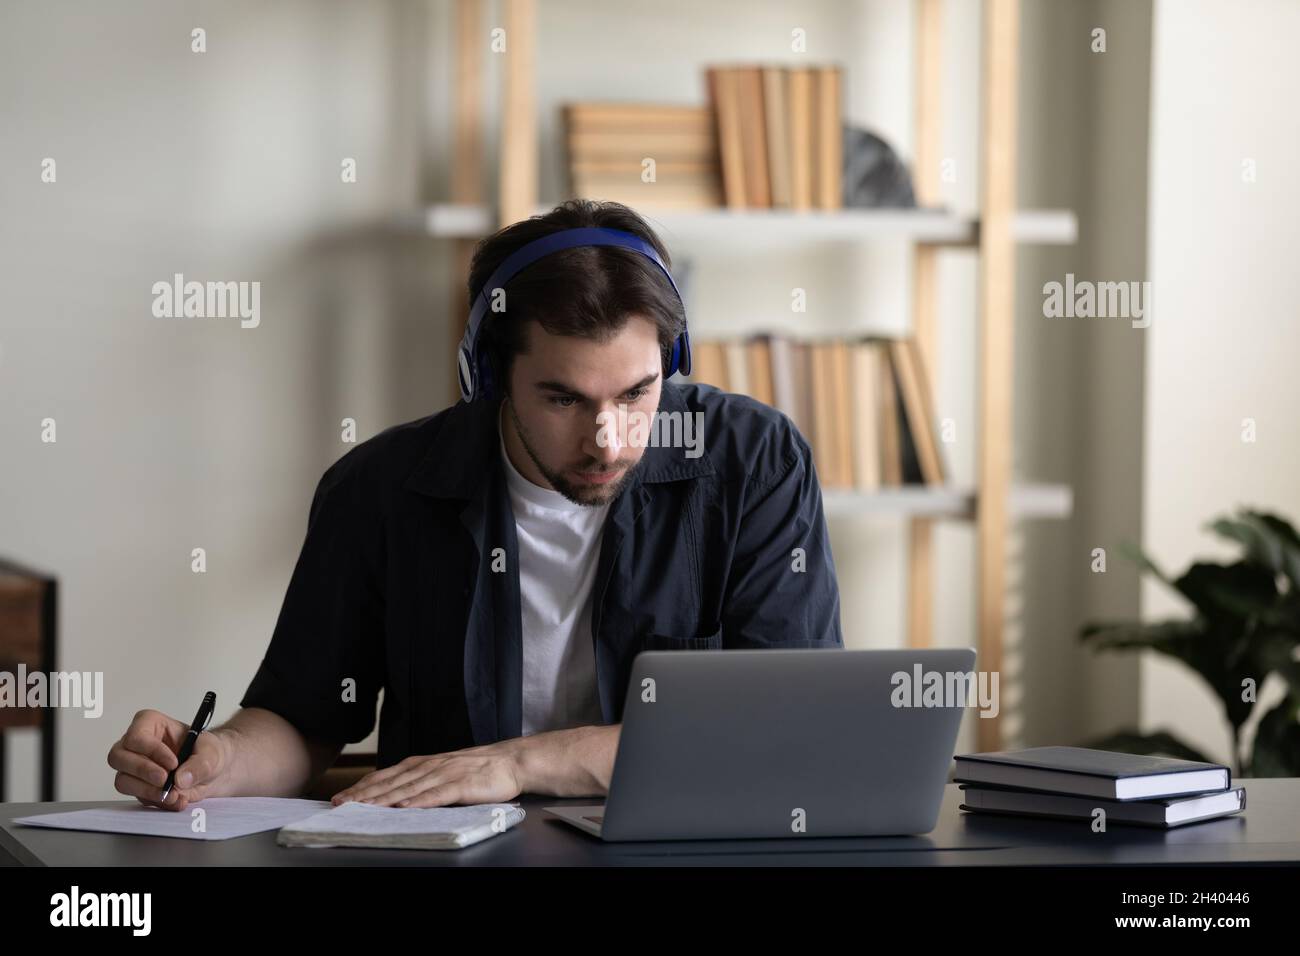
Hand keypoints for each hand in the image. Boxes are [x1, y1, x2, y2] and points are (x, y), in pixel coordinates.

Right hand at [106, 709, 231, 811]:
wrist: (214, 772)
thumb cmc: (208, 751)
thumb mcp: (211, 752)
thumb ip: (199, 764)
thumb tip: (180, 779)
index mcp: (150, 724)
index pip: (137, 736)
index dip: (152, 751)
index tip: (173, 763)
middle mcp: (136, 745)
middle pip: (119, 757)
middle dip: (143, 771)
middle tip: (165, 781)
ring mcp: (133, 767)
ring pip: (123, 781)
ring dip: (147, 791)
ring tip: (174, 795)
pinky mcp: (138, 787)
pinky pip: (138, 797)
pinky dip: (157, 802)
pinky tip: (177, 800)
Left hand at [331, 740, 525, 807]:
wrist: (512, 761)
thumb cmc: (479, 768)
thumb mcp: (444, 769)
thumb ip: (422, 780)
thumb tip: (396, 794)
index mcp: (425, 763)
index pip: (387, 775)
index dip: (364, 786)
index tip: (343, 796)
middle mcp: (430, 766)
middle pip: (392, 782)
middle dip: (364, 793)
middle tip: (341, 804)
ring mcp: (446, 775)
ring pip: (409, 789)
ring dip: (384, 799)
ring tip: (364, 807)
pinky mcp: (462, 785)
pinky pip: (437, 795)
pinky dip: (419, 801)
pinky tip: (405, 808)